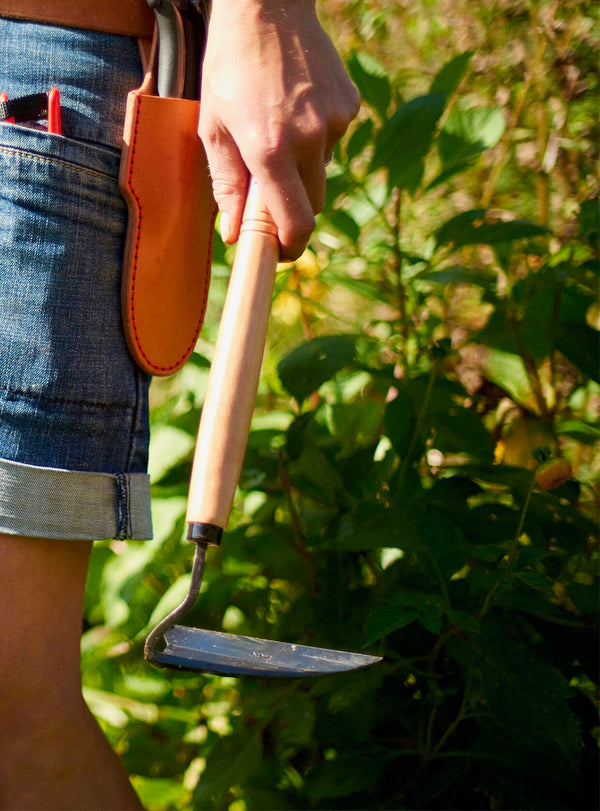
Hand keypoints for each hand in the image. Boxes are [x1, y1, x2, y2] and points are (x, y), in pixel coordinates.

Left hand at [198, 0, 359, 259]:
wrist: (266, 6)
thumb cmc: (230, 66)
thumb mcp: (214, 127)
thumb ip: (226, 186)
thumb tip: (234, 233)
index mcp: (271, 149)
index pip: (297, 221)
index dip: (291, 247)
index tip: (281, 252)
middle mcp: (310, 139)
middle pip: (314, 204)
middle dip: (293, 206)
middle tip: (269, 187)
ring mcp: (336, 121)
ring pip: (323, 170)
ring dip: (302, 166)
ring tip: (278, 125)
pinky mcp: (350, 105)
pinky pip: (334, 141)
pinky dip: (316, 137)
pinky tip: (297, 107)